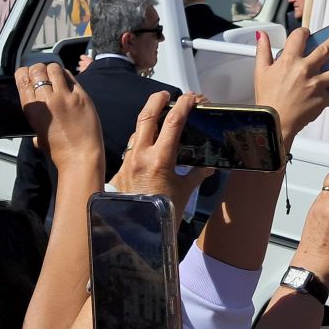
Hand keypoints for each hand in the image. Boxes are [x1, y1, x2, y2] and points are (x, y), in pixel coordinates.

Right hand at [14, 62, 103, 174]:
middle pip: (38, 70)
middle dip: (38, 69)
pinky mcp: (82, 96)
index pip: (22, 79)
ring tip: (55, 76)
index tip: (26, 74)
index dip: (24, 73)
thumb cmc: (59, 149)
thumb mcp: (38, 132)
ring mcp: (65, 96)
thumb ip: (35, 117)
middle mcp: (46, 100)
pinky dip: (67, 76)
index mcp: (32, 109)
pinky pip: (71, 77)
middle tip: (42, 74)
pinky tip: (66, 81)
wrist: (80, 156)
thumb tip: (37, 108)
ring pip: (54, 69)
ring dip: (53, 70)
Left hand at [109, 92, 213, 206]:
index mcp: (159, 159)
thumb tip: (208, 166)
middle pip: (147, 115)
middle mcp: (140, 156)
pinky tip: (149, 145)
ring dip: (149, 120)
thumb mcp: (184, 191)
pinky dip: (142, 141)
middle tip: (168, 94)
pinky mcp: (120, 170)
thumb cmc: (163, 214)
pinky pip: (131, 148)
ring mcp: (127, 161)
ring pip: (137, 131)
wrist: (137, 234)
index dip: (185, 104)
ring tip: (161, 117)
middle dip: (158, 100)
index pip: (173, 121)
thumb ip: (196, 174)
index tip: (193, 97)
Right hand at [253, 29, 328, 145]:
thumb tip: (262, 36)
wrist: (273, 122)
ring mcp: (316, 84)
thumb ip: (263, 51)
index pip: (299, 37)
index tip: (307, 33)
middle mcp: (305, 69)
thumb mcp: (261, 71)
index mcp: (289, 60)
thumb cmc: (267, 100)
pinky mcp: (322, 99)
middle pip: (326, 49)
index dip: (304, 32)